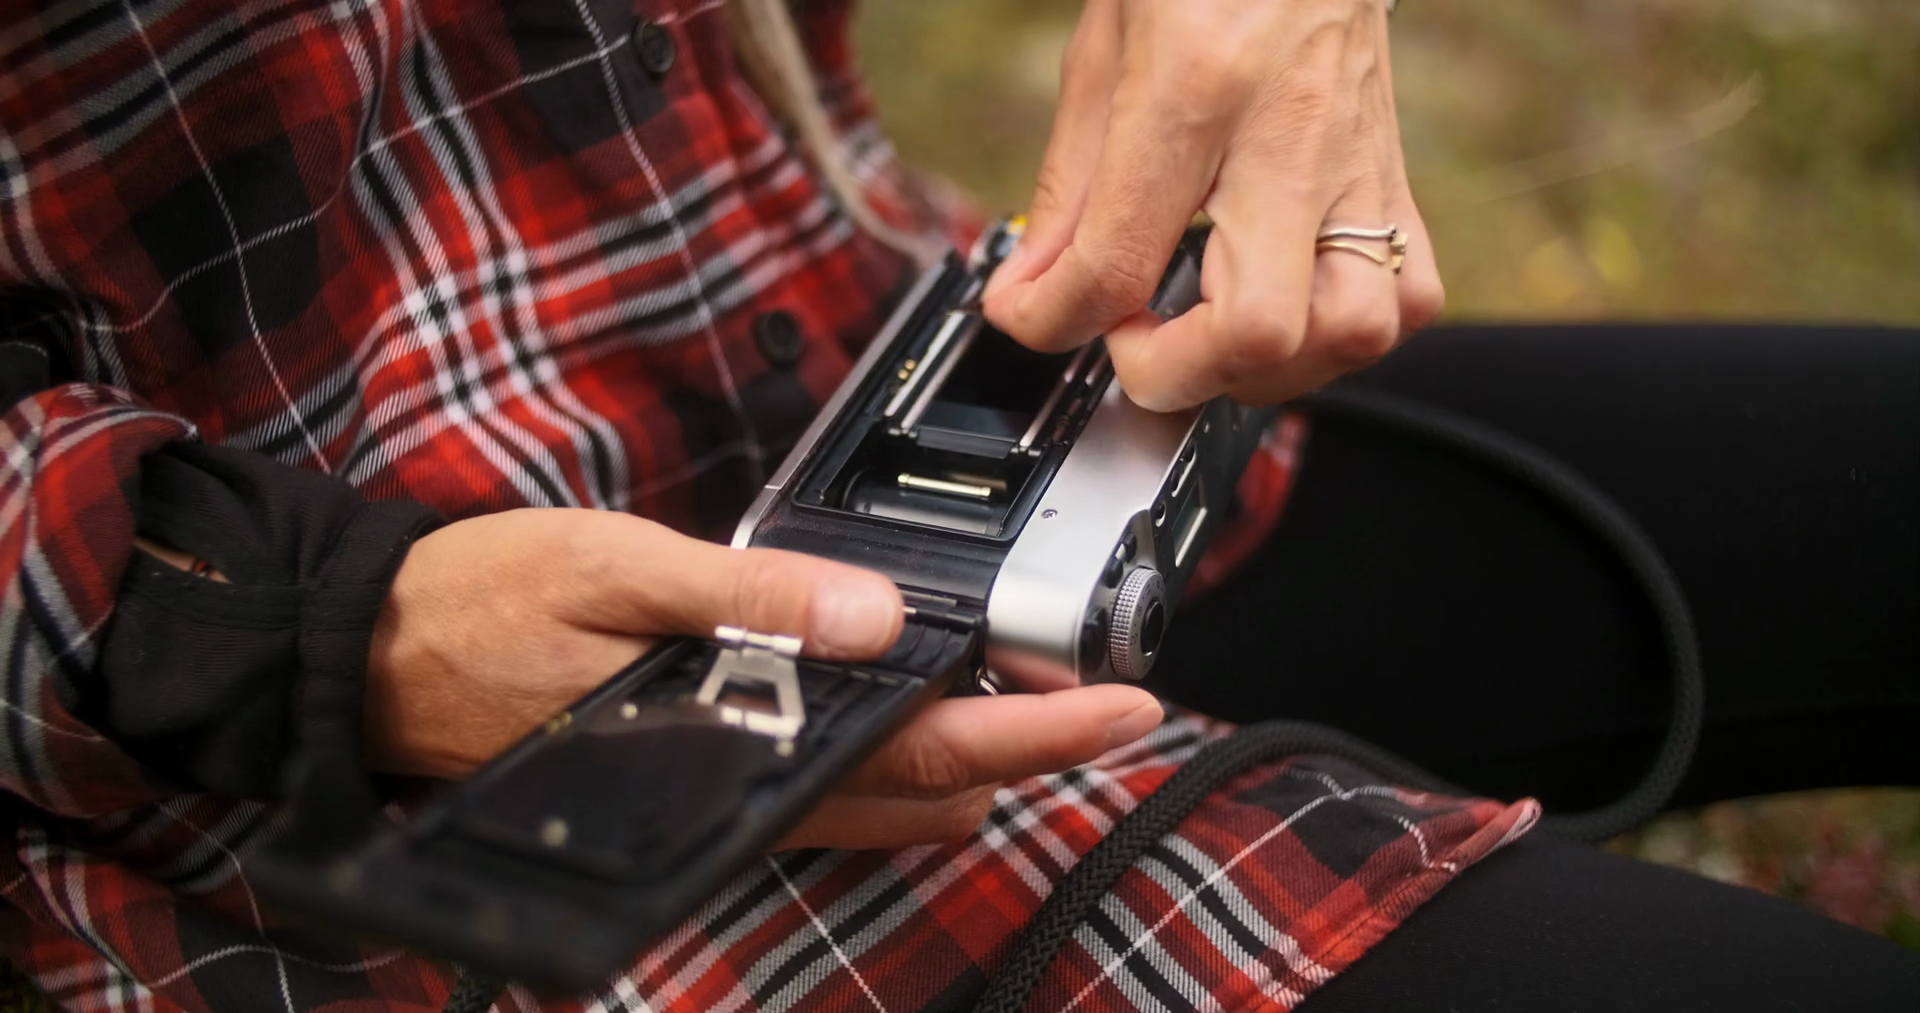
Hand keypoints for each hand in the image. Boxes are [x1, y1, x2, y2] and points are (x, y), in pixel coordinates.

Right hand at [365, 508, 1162, 849]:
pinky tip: (923, 689)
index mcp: (741, 744)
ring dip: (976, 748)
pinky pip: (843, 791)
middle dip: (1029, 743)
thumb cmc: (486, 606)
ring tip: (1030, 675)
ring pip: (896, 804)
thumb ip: (751, 597)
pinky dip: (908, 749)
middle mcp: (751, 795)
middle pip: (934, 793)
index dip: (1038, 732)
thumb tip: (879, 616)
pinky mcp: (719, 784)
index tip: (1125, 704)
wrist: (379, 659)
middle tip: (1094, 677)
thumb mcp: (614, 569)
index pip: (926, 756)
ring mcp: (738, 800)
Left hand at [982, 0, 1443, 409]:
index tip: (1034, 319)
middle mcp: (1292, 134)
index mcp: (1197, 86)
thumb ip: (1070, 185)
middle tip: (1136, 339)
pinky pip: (1406, 298)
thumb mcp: (1105, 51)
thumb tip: (1035, 291)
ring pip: (1354, 329)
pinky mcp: (1397, 174)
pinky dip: (1341, 332)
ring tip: (1211, 334)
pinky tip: (1287, 309)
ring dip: (1269, 365)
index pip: (1118, 261)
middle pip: (1259, 327)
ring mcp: (1359, 160)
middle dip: (1176, 371)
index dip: (1052, 321)